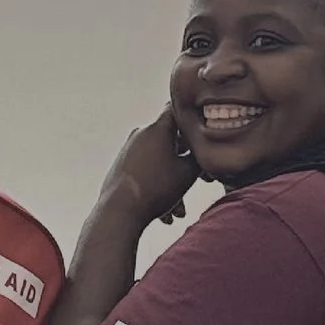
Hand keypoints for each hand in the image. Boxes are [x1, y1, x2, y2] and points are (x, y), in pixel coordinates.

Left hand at [104, 109, 200, 226]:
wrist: (119, 211)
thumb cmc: (154, 190)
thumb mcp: (188, 174)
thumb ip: (200, 158)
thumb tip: (205, 152)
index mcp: (158, 128)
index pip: (178, 109)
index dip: (192, 117)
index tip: (201, 128)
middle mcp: (141, 134)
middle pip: (170, 142)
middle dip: (185, 162)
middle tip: (200, 179)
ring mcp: (128, 150)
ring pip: (159, 162)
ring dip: (172, 183)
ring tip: (178, 210)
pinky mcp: (121, 166)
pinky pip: (145, 173)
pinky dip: (157, 188)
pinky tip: (164, 214)